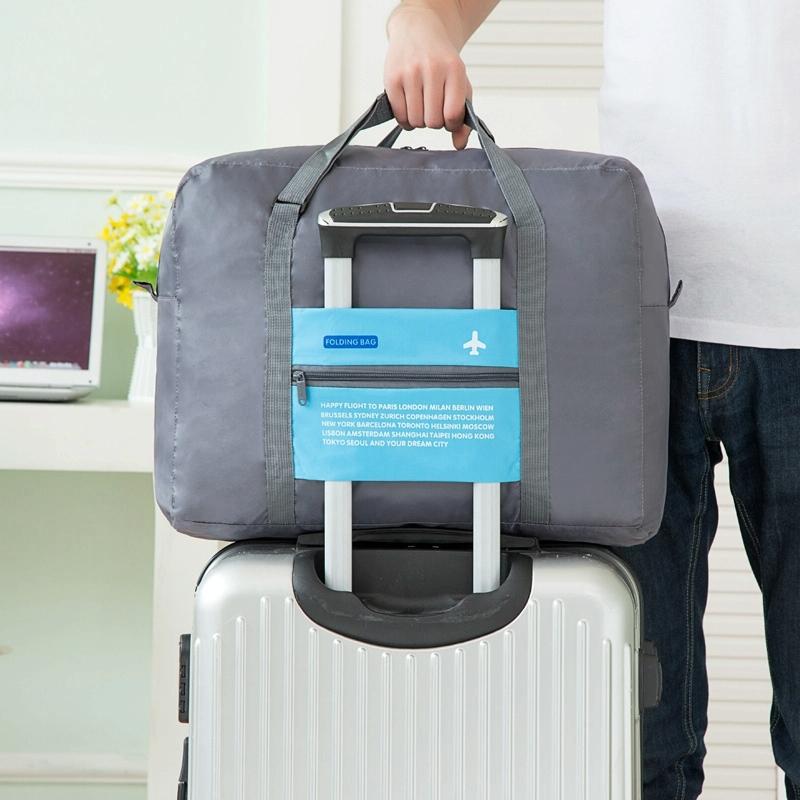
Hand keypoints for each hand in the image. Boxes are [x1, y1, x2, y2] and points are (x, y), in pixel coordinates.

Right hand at [384, 4, 471, 149]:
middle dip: (434, 122)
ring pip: (416, 121)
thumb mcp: (459, 83)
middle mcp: (432, 69)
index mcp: (454, 69)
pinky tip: (409, 107)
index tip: (449, 116)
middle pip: (433, 121)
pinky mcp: (392, 79)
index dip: (451, 123)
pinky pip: (400, 116)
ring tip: (421, 107)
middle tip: (433, 109)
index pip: (452, 115)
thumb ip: (464, 115)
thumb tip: (460, 145)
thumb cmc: (442, 62)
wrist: (418, 30)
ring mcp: (410, 73)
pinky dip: (405, 119)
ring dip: (419, 121)